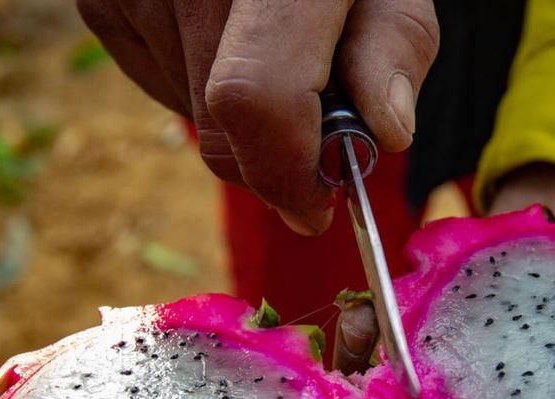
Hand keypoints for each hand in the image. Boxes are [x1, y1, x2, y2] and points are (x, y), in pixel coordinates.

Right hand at [77, 0, 438, 234]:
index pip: (257, 96)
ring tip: (267, 44)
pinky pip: (159, 87)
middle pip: (223, 124)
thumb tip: (385, 131)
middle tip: (316, 121)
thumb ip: (394, 43)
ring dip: (240, 117)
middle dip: (275, 153)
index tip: (316, 205)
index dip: (286, 172)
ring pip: (191, 117)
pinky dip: (199, 87)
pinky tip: (220, 37)